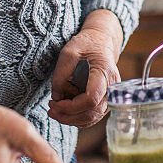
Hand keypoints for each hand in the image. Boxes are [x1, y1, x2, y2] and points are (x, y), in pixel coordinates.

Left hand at [49, 9, 122, 127]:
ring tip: (54, 111)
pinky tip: (64, 112)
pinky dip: (77, 119)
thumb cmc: (86, 45)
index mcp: (105, 73)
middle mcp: (112, 88)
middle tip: (51, 109)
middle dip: (68, 116)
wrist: (100, 44)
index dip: (71, 106)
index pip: (91, 99)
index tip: (55, 102)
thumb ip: (61, 75)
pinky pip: (92, 116)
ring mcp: (110, 96)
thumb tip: (56, 97)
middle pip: (92, 113)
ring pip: (92, 118)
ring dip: (71, 119)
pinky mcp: (105, 101)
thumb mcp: (68, 53)